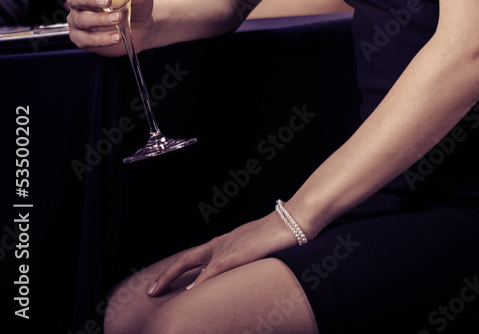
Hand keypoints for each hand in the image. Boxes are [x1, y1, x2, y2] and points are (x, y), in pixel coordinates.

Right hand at [63, 0, 153, 55]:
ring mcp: (78, 20)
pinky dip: (102, 39)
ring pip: (81, 19)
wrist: (142, 27)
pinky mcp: (82, 38)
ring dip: (100, 19)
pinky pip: (86, 39)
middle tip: (107, 0)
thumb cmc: (135, 4)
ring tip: (119, 18)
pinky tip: (116, 36)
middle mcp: (78, 1)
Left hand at [147, 212, 299, 295]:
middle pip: (186, 259)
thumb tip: (238, 277)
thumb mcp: (256, 249)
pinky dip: (200, 282)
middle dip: (166, 275)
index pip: (194, 258)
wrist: (295, 219)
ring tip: (158, 292)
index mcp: (225, 243)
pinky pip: (214, 270)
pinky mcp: (239, 254)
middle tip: (150, 292)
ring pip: (194, 264)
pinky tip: (191, 292)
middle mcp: (222, 244)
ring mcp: (229, 248)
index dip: (177, 271)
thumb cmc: (279, 235)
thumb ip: (244, 261)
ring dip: (174, 278)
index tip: (162, 285)